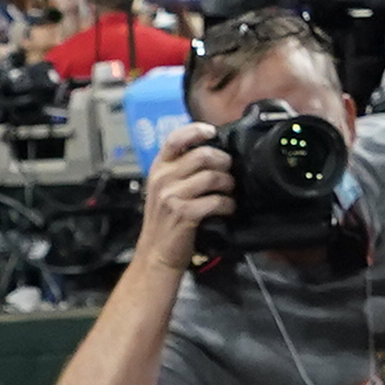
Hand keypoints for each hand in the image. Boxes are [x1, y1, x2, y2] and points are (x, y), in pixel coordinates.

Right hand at [135, 130, 235, 273]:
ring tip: (229, 191)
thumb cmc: (165, 220)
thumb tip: (211, 152)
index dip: (196, 131)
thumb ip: (180, 170)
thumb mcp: (164, 189)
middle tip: (229, 170)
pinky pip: (215, 201)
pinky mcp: (184, 214)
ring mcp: (172, 196)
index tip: (212, 132)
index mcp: (158, 168)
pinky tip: (227, 208)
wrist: (156, 253)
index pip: (175, 139)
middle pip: (202, 156)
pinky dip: (227, 204)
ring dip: (227, 184)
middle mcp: (162, 179)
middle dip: (223, 161)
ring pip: (211, 177)